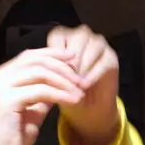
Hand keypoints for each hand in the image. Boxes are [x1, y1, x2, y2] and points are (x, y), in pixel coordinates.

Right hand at [0, 48, 83, 144]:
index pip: (27, 57)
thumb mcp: (29, 113)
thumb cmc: (8, 143)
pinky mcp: (5, 100)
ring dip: (63, 80)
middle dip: (61, 66)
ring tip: (80, 91)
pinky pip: (40, 90)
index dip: (51, 55)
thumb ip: (41, 96)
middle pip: (33, 60)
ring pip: (38, 72)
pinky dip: (60, 94)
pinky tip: (73, 101)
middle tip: (81, 77)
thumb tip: (61, 83)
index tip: (73, 61)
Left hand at [47, 26, 119, 144]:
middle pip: (77, 39)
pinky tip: (85, 86)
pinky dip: (93, 74)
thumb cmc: (64, 92)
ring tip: (73, 84)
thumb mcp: (50, 80)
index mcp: (64, 36)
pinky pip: (103, 61)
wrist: (86, 108)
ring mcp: (99, 45)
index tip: (47, 73)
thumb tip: (33, 68)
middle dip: (69, 59)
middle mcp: (82, 36)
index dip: (53, 54)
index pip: (58, 37)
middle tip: (62, 77)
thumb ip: (45, 70)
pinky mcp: (111, 57)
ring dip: (82, 66)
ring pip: (92, 47)